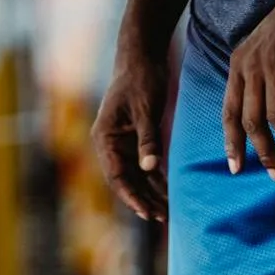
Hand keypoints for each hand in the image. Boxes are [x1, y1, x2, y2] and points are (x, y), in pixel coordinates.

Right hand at [92, 55, 169, 221]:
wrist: (142, 56)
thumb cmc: (141, 79)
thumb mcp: (146, 110)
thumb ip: (147, 140)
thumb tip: (149, 168)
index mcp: (105, 137)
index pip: (117, 175)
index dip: (131, 196)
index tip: (146, 212)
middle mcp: (111, 143)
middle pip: (126, 180)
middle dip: (143, 200)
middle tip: (162, 219)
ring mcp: (123, 142)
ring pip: (136, 175)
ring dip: (150, 193)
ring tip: (167, 213)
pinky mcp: (136, 138)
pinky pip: (145, 165)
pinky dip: (156, 179)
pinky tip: (169, 194)